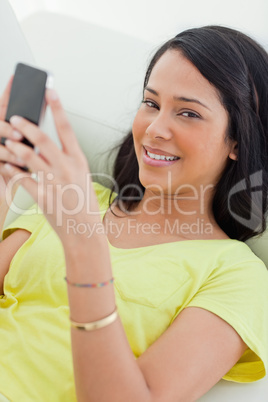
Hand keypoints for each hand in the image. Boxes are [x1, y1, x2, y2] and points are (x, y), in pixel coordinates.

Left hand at [1, 89, 101, 243]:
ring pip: (28, 157)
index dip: (58, 108)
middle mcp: (67, 168)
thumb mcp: (82, 177)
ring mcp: (54, 182)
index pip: (67, 128)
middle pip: (42, 139)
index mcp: (78, 160)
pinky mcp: (42, 196)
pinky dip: (12, 170)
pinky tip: (7, 166)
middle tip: (13, 118)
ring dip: (14, 146)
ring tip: (6, 140)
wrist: (84, 230)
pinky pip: (22, 178)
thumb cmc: (83, 204)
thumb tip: (48, 149)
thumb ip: (66, 161)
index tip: (50, 92)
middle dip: (25, 125)